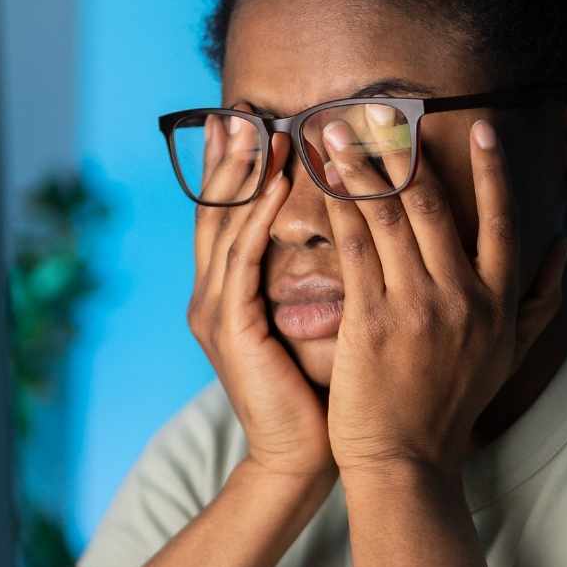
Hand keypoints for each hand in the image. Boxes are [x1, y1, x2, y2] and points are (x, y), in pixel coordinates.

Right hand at [187, 122, 335, 483]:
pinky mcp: (230, 329)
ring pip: (225, 227)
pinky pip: (242, 261)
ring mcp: (215, 311)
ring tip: (259, 130)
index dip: (233, 170)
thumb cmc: (319, 393)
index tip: (244, 121)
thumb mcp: (317, 320)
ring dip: (242, 176)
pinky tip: (273, 186)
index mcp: (230, 294)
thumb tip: (353, 227)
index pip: (229, 217)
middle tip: (236, 109)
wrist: (303, 456)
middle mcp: (213, 296)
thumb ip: (318, 275)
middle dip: (225, 160)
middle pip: (214, 211)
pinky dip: (257, 219)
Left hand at [318, 111, 566, 478]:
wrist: (407, 461)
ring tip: (337, 128)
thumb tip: (565, 249)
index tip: (480, 126)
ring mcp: (415, 306)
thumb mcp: (510, 355)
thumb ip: (540, 300)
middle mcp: (462, 296)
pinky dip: (336, 205)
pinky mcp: (371, 318)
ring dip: (360, 165)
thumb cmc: (454, 407)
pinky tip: (319, 178)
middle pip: (433, 205)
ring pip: (388, 216)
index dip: (492, 170)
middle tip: (383, 109)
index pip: (500, 220)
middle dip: (405, 150)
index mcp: (498, 301)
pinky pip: (352, 246)